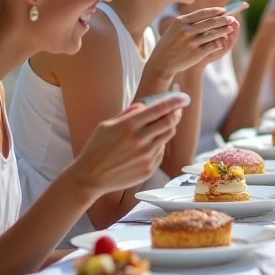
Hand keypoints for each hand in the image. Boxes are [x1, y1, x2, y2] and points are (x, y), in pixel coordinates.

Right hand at [68, 97, 184, 194]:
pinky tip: (145, 147)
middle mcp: (140, 140)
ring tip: (156, 128)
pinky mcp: (149, 168)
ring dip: (166, 129)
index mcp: (129, 126)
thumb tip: (146, 105)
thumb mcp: (107, 125)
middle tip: (177, 110)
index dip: (175, 101)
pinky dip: (157, 145)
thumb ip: (128, 113)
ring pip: (167, 136)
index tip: (184, 97)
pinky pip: (160, 152)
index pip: (159, 109)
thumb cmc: (96, 148)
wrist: (90, 177)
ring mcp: (146, 156)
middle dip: (176, 113)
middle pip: (170, 122)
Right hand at [151, 5, 237, 77]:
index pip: (202, 13)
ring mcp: (191, 42)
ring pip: (213, 34)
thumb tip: (209, 15)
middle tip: (232, 19)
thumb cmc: (169, 44)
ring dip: (224, 30)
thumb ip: (189, 21)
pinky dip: (219, 42)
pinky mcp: (196, 53)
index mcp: (180, 22)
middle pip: (210, 22)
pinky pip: (212, 45)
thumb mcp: (175, 29)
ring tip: (230, 28)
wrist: (161, 63)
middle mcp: (185, 31)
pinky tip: (223, 40)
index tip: (224, 10)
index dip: (215, 11)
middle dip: (223, 20)